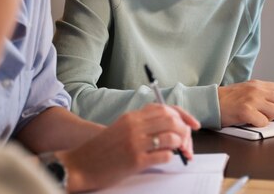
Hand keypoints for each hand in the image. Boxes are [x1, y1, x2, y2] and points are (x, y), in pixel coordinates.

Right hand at [57, 103, 199, 192]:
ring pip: (171, 137)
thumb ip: (143, 123)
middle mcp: (135, 126)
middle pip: (171, 120)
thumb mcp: (122, 127)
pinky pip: (163, 155)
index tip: (194, 124)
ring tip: (178, 150)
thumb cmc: (102, 149)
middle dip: (184, 130)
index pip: (166, 108)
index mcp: (132, 116)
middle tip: (186, 141)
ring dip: (180, 144)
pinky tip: (166, 158)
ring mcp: (135, 143)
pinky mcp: (135, 160)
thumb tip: (171, 125)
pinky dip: (170, 157)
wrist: (80, 165)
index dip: (184, 115)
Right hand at [218, 79, 273, 126]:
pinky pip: (264, 122)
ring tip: (257, 118)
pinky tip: (250, 121)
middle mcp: (257, 90)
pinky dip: (258, 124)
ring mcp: (252, 100)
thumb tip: (273, 103)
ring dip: (268, 118)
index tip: (269, 105)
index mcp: (257, 84)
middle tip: (265, 113)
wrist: (211, 102)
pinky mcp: (247, 111)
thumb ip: (260, 92)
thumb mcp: (246, 88)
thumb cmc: (227, 98)